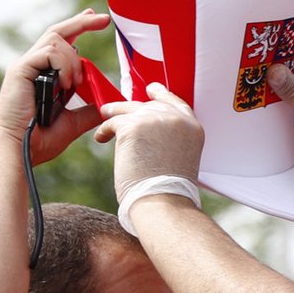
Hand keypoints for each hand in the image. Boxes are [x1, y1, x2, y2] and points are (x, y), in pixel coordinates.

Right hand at [0, 9, 111, 160]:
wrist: (22, 150)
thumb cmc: (41, 140)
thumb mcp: (73, 123)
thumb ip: (87, 111)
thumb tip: (106, 105)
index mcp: (43, 74)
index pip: (61, 44)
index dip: (78, 29)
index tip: (96, 21)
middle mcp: (33, 66)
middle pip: (57, 32)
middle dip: (81, 22)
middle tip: (101, 18)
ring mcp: (25, 66)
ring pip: (56, 40)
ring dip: (73, 59)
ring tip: (75, 83)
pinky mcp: (20, 69)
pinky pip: (48, 53)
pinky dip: (63, 65)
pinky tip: (66, 84)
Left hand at [95, 82, 204, 210]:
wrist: (164, 201)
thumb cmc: (171, 191)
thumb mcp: (183, 157)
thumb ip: (172, 139)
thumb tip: (151, 132)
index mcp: (192, 127)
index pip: (175, 102)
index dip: (161, 94)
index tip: (151, 90)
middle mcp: (175, 118)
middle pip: (149, 104)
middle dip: (131, 105)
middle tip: (117, 106)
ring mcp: (154, 119)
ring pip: (128, 109)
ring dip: (114, 113)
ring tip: (104, 116)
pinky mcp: (132, 126)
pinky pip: (113, 122)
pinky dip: (105, 130)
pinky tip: (101, 138)